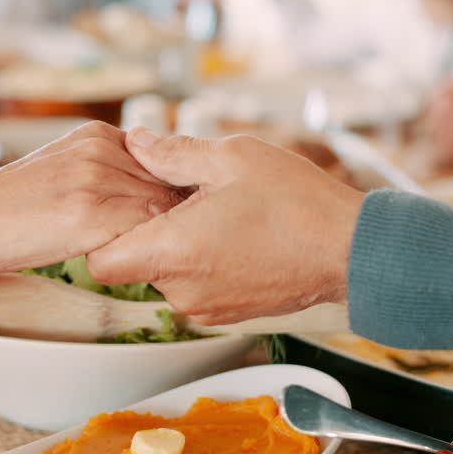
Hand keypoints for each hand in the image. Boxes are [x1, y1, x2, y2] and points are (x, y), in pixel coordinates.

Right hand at [0, 122, 185, 277]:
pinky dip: (150, 248)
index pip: (164, 160)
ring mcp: (98, 177)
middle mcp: (103, 148)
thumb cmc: (12, 206)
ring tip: (164, 256)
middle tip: (181, 242)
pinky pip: (146, 230)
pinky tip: (140, 263)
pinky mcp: (92, 211)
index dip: (174, 193)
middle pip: (170, 182)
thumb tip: (153, 195)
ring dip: (168, 234)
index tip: (180, 218)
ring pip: (164, 207)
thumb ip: (107, 171)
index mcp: (98, 135)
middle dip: (178, 214)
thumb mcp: (64, 169)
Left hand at [87, 130, 364, 324]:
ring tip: (215, 210)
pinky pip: (195, 284)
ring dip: (178, 242)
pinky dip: (202, 259)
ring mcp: (206, 305)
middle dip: (149, 227)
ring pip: (166, 272)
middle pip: (134, 262)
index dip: (105, 230)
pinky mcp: (227, 311)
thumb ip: (172, 152)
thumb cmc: (298, 203)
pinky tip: (232, 231)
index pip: (100, 260)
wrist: (351, 250)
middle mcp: (183, 289)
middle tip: (183, 193)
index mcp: (173, 251)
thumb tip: (136, 142)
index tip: (127, 203)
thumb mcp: (231, 157)